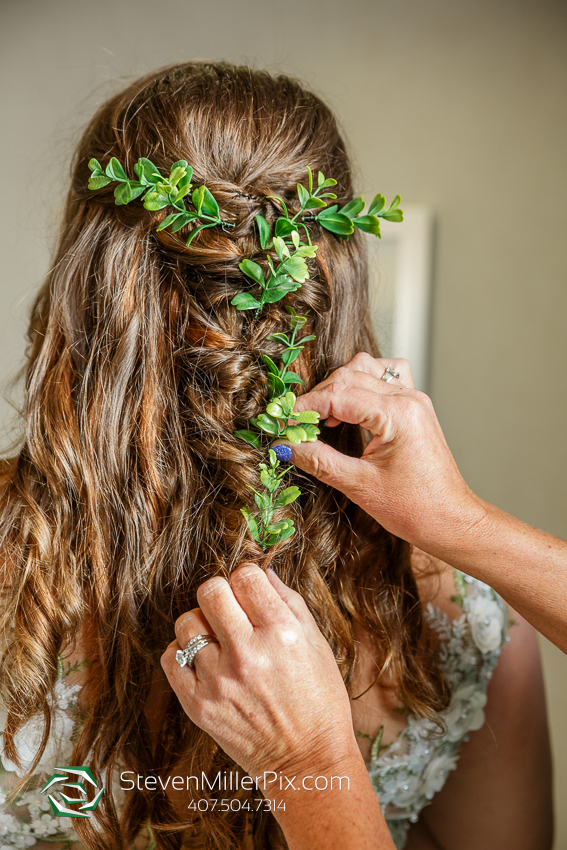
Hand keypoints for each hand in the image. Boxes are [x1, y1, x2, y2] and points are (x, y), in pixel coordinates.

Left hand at [160, 563, 360, 787]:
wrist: (307, 760)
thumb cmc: (318, 700)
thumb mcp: (317, 643)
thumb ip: (288, 601)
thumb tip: (261, 572)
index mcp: (281, 633)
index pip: (245, 576)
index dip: (247, 578)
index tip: (251, 592)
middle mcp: (247, 653)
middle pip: (210, 591)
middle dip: (221, 594)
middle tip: (231, 611)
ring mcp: (218, 680)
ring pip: (187, 622)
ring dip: (202, 625)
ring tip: (219, 641)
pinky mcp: (198, 704)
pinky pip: (171, 657)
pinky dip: (183, 653)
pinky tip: (203, 660)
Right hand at [279, 353, 487, 554]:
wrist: (450, 520)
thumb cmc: (415, 508)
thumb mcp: (360, 487)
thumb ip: (319, 461)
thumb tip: (286, 446)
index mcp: (398, 414)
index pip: (338, 395)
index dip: (305, 407)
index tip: (283, 421)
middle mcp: (408, 398)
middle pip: (349, 375)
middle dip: (317, 396)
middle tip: (296, 423)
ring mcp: (413, 399)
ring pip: (365, 368)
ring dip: (338, 386)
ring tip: (321, 416)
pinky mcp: (413, 407)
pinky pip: (383, 377)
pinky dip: (360, 384)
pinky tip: (348, 407)